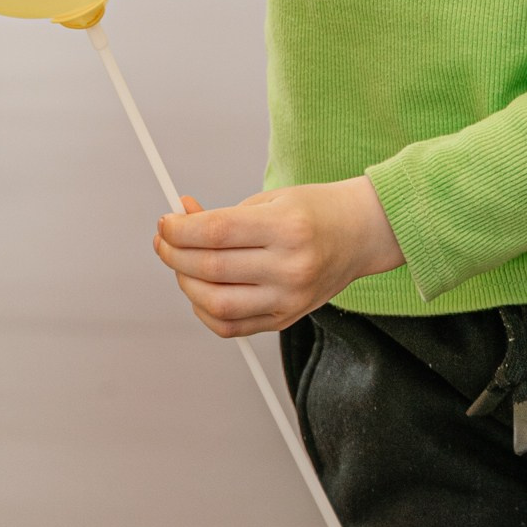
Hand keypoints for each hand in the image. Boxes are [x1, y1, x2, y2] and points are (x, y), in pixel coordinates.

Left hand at [154, 176, 403, 336]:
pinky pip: (233, 327)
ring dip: (186, 285)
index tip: (165, 223)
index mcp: (287, 228)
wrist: (362, 233)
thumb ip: (223, 215)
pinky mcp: (287, 319)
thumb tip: (179, 221)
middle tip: (164, 241)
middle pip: (212, 268)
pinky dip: (206, 312)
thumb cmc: (317, 211)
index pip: (216, 233)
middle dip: (175, 254)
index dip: (180, 230)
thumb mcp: (271, 199)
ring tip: (182, 265)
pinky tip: (201, 292)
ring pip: (217, 305)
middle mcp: (290, 267)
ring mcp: (290, 299)